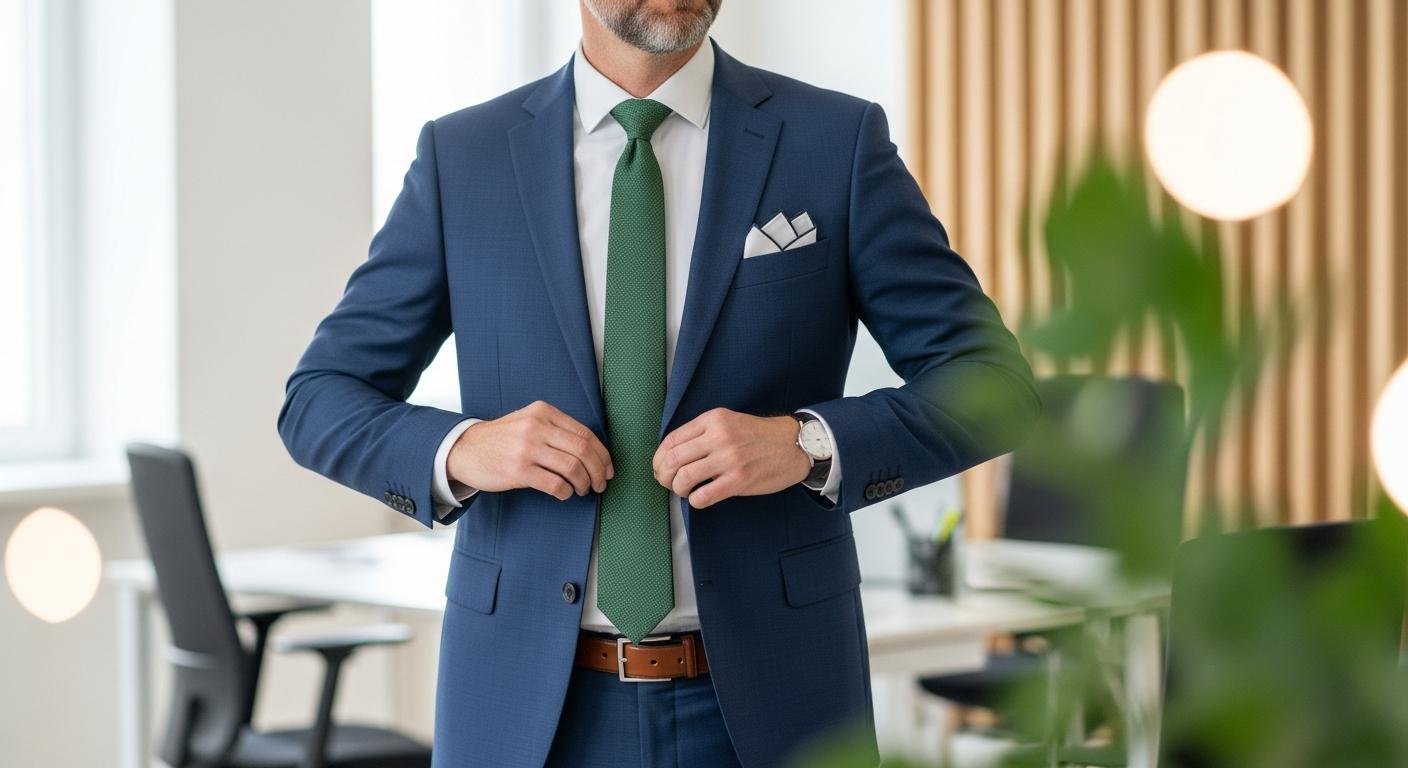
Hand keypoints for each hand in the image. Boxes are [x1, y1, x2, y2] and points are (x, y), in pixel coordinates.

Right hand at [446, 401, 613, 500]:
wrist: (464, 449)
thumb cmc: (501, 439)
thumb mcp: (528, 421)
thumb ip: (556, 429)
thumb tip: (592, 452)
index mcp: (544, 412)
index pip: (585, 433)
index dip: (602, 454)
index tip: (608, 469)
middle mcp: (537, 427)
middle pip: (583, 450)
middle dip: (598, 471)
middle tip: (600, 484)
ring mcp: (527, 448)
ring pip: (572, 468)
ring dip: (583, 483)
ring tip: (582, 490)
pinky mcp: (518, 470)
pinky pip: (554, 484)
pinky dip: (565, 492)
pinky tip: (563, 494)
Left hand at [651, 408, 810, 508]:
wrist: (793, 444)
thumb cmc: (758, 436)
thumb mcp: (728, 422)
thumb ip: (702, 433)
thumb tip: (672, 455)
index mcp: (713, 420)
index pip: (671, 440)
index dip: (659, 458)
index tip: (659, 468)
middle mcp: (719, 437)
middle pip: (673, 460)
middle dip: (663, 476)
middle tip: (668, 482)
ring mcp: (729, 459)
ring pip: (684, 478)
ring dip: (678, 488)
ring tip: (685, 490)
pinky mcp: (739, 480)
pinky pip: (703, 495)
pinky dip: (695, 500)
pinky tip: (700, 497)